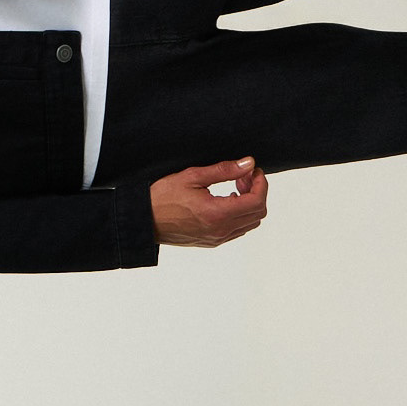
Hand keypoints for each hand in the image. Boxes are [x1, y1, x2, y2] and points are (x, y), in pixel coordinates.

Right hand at [150, 158, 268, 247]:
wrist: (145, 220)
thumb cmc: (163, 197)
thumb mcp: (193, 176)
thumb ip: (224, 170)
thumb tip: (248, 163)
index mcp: (217, 214)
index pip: (257, 201)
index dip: (261, 183)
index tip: (253, 170)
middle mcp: (221, 230)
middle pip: (258, 213)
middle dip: (257, 191)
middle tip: (243, 176)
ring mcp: (218, 238)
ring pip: (251, 223)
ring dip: (249, 203)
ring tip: (234, 187)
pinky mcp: (212, 242)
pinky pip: (238, 230)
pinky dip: (241, 214)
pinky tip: (225, 201)